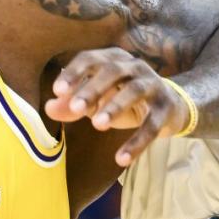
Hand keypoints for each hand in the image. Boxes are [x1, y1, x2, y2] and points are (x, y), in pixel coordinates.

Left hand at [46, 49, 190, 165]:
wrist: (170, 107)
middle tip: (75, 108)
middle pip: (113, 71)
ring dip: (115, 107)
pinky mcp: (166, 108)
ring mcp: (153, 85)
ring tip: (97, 125)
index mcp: (114, 59)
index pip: (91, 58)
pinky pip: (152, 125)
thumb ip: (72, 104)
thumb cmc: (124, 99)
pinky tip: (121, 159)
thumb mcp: (97, 101)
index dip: (74, 72)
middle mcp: (135, 66)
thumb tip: (48, 108)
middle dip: (92, 89)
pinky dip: (136, 142)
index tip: (57, 91)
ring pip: (134, 91)